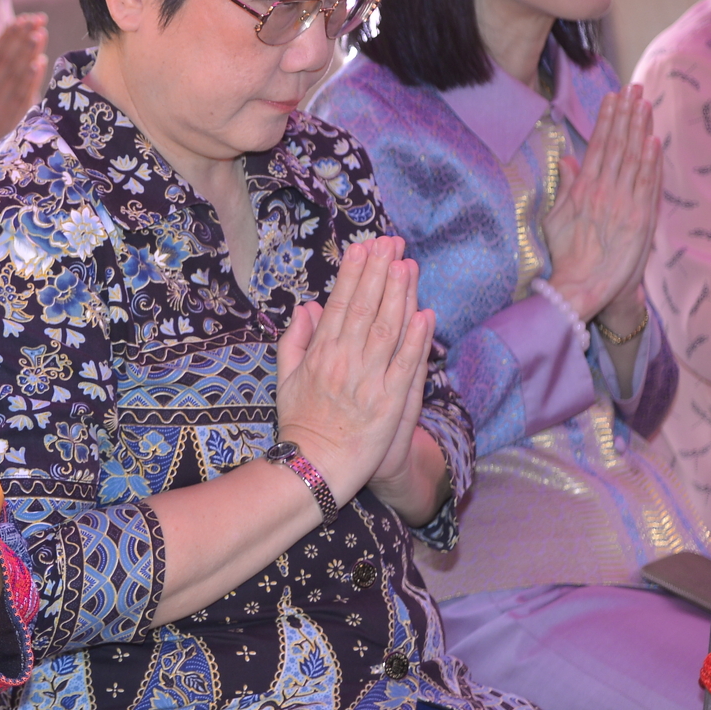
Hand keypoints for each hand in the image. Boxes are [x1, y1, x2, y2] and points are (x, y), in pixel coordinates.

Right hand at [0, 14, 46, 171]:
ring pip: (19, 75)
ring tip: (41, 34)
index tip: (19, 20)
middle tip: (37, 19)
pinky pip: (24, 96)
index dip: (7, 36)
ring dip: (31, 53)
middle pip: (10, 60)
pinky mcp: (13, 119)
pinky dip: (33, 79)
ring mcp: (3, 106)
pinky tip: (40, 63)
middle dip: (24, 38)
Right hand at [274, 237, 434, 503]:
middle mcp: (345, 362)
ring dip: (400, 295)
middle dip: (380, 272)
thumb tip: (308, 307)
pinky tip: (424, 314)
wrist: (314, 467)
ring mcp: (369, 381)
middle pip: (367, 309)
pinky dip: (416, 339)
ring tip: (408, 264)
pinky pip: (406, 365)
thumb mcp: (286, 378)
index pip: (341, 305)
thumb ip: (295, 340)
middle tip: (391, 243)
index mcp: (320, 354)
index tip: (364, 248)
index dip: (354, 275)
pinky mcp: (390, 402)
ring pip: (388, 329)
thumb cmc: (300, 423)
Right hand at [541, 84, 659, 326]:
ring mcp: (623, 203)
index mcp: (582, 189)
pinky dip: (652, 161)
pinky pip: (647, 183)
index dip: (605, 120)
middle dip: (625, 115)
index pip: (596, 146)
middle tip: (632, 90)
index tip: (612, 98)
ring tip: (644, 105)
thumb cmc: (564, 255)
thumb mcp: (553, 219)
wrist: (580, 286)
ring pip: (634, 159)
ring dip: (640, 130)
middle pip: (617, 145)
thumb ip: (564, 187)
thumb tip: (566, 160)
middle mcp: (603, 191)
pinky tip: (654, 141)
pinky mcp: (639, 218)